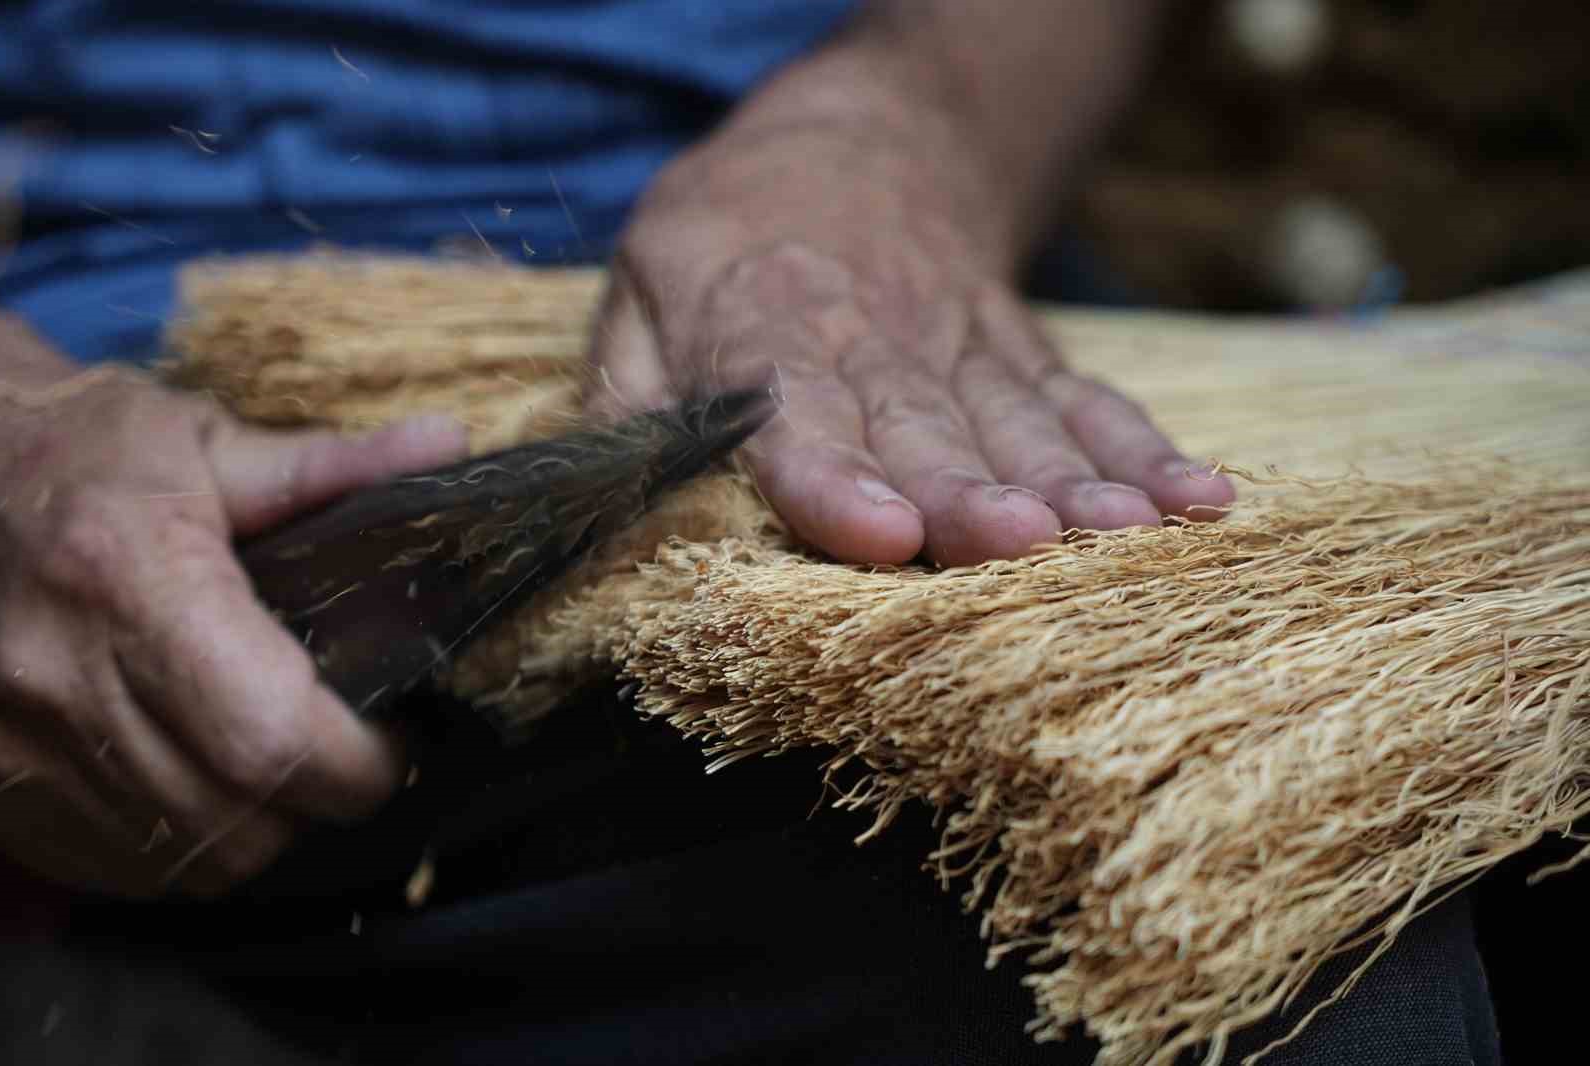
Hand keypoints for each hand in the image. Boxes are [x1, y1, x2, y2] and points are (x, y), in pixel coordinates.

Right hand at [0, 318, 466, 895]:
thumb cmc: (76, 449)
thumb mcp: (201, 440)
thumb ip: (331, 465)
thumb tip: (448, 444)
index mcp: (128, 579)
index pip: (269, 734)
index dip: (357, 761)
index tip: (394, 736)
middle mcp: (59, 677)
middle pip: (238, 819)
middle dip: (322, 802)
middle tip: (350, 751)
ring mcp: (11, 747)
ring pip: (184, 863)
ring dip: (258, 830)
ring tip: (278, 764)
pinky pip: (115, 870)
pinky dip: (181, 846)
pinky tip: (201, 783)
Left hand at [591, 116, 1233, 566]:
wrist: (868, 140)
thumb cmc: (733, 237)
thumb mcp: (642, 287)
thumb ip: (627, 389)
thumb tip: (606, 487)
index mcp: (764, 338)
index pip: (793, 414)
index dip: (831, 479)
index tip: (877, 530)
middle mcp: (875, 350)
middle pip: (926, 430)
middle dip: (970, 494)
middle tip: (1017, 541)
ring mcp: (963, 352)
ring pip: (1019, 422)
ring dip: (1075, 481)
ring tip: (1132, 530)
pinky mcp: (1021, 354)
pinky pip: (1084, 402)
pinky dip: (1142, 451)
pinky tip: (1196, 498)